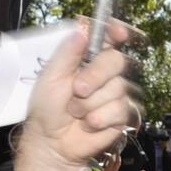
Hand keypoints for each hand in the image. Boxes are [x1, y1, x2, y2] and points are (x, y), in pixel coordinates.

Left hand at [17, 23, 134, 169]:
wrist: (52, 142)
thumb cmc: (47, 108)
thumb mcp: (51, 76)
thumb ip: (68, 52)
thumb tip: (83, 29)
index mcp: (87, 58)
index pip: (107, 37)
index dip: (116, 31)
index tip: (118, 33)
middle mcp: (104, 73)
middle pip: (116, 60)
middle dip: (95, 76)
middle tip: (77, 90)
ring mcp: (116, 93)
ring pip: (118, 88)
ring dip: (91, 104)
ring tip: (77, 112)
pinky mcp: (123, 115)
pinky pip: (120, 110)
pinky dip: (99, 118)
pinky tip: (89, 124)